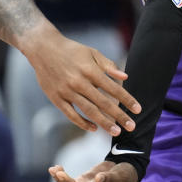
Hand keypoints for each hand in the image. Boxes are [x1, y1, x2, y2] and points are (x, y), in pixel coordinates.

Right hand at [24, 32, 139, 134]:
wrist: (43, 48)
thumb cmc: (72, 50)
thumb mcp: (92, 53)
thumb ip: (109, 66)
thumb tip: (125, 77)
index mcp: (91, 70)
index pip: (113, 89)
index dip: (127, 100)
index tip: (138, 110)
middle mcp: (79, 82)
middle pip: (103, 103)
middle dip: (119, 116)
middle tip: (131, 127)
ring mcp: (67, 91)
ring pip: (88, 111)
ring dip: (103, 123)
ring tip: (115, 132)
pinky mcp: (56, 98)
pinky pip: (71, 114)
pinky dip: (82, 123)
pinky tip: (94, 128)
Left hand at [49, 160, 136, 181]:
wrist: (122, 170)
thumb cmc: (125, 175)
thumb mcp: (121, 176)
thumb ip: (110, 178)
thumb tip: (98, 179)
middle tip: (60, 174)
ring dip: (61, 180)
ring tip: (54, 170)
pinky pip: (68, 181)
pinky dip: (61, 175)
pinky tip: (55, 168)